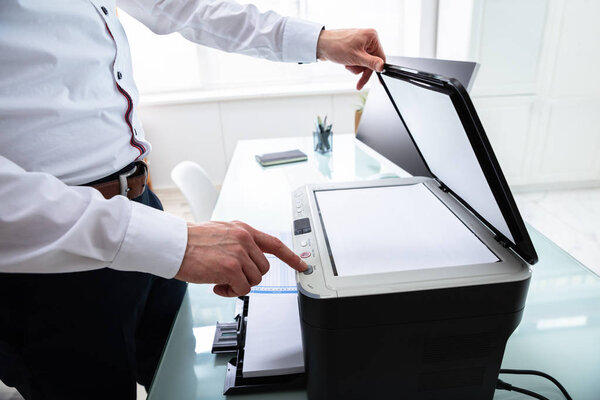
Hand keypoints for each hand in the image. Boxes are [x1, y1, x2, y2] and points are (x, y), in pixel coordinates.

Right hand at [175, 221, 307, 296]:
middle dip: (249, 276)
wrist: (175, 244)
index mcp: (244, 230)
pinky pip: (242, 289)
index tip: (302, 265)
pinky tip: (217, 285)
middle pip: (263, 269)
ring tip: (221, 279)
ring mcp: (239, 253)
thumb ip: (239, 240)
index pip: (275, 244)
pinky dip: (230, 292)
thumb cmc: (193, 240)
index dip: (291, 257)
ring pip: (254, 281)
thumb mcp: (222, 231)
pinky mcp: (230, 268)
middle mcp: (244, 239)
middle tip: (230, 276)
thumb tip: (250, 255)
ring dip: (238, 285)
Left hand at [316, 28, 385, 89]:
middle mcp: (367, 38)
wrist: (320, 45)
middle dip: (362, 69)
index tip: (378, 82)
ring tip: (347, 65)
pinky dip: (352, 64)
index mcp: (371, 36)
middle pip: (372, 61)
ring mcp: (361, 42)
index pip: (381, 57)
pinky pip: (358, 60)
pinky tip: (345, 63)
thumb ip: (371, 63)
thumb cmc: (336, 47)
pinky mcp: (354, 47)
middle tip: (358, 81)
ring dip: (356, 67)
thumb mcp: (356, 57)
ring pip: (364, 62)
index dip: (377, 70)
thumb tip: (382, 66)